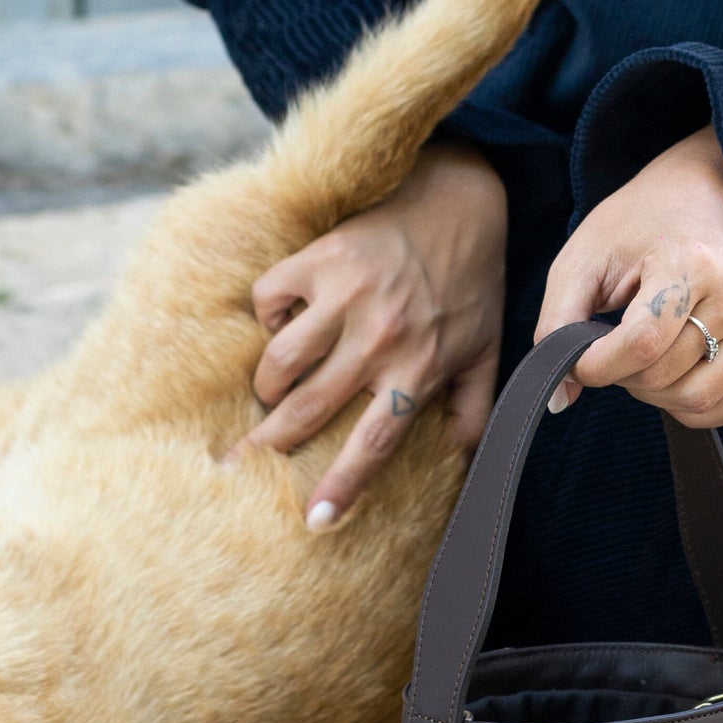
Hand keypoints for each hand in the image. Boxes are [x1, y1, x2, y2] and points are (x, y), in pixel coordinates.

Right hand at [229, 142, 507, 527]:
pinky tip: (284, 320)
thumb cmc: (472, 283)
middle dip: (267, 446)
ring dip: (268, 384)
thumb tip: (466, 470)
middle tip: (236, 467)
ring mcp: (348, 295)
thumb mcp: (486, 351)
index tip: (313, 522)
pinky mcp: (322, 257)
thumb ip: (473, 411)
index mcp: (420, 366)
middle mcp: (381, 336)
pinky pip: (270, 299)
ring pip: (280, 361)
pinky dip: (269, 315)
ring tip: (270, 391)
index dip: (343, 486)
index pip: (375, 442)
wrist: (460, 199)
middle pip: (310, 409)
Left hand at [536, 125, 722, 425]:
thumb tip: (558, 398)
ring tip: (639, 357)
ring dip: (653, 393)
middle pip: (662, 375)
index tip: (577, 357)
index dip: (596, 365)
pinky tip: (670, 377)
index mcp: (691, 263)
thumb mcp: (581, 260)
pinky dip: (692, 407)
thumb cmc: (634, 229)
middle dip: (620, 374)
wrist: (699, 200)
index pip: (642, 344)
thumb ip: (558, 324)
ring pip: (695, 400)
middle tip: (610, 343)